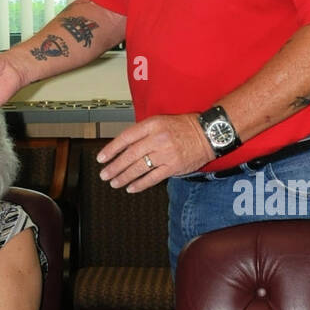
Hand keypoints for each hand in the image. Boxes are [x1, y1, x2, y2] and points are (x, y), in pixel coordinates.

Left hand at [96, 113, 213, 191]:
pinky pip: (153, 178)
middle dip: (114, 166)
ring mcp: (166, 153)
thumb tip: (124, 147)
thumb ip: (144, 133)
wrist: (208, 134)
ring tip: (114, 182)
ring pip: (139, 168)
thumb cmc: (184, 127)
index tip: (101, 158)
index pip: (126, 137)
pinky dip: (140, 184)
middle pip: (130, 155)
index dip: (111, 149)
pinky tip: (131, 188)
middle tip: (104, 174)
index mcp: (152, 125)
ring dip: (124, 177)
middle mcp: (157, 138)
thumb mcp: (161, 121)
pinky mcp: (173, 166)